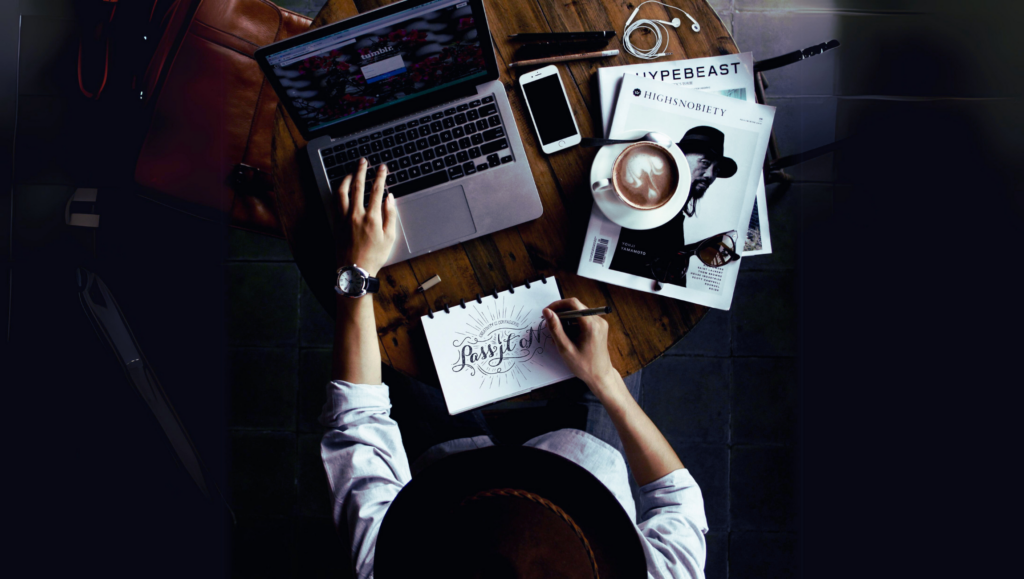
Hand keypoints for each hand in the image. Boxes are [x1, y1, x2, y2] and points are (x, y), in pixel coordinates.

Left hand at [335, 159, 396, 276]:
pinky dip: (339, 192)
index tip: (382, 168)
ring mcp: (344, 218)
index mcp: (372, 218)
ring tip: (351, 172)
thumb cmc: (374, 256)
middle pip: (358, 186)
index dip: (380, 176)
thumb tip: (390, 198)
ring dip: (347, 179)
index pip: (376, 190)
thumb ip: (391, 215)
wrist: (355, 270)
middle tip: (364, 161)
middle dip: (361, 170)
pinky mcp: (336, 223)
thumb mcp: (390, 237)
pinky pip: (336, 202)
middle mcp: (356, 215)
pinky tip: (342, 189)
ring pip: (343, 192)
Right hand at [543, 298, 619, 394]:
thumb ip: (555, 328)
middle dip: (561, 313)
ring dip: (566, 320)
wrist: (600, 376)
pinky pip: (583, 319)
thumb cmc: (584, 366)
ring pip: (578, 313)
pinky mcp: (599, 327)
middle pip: (576, 307)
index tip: (547, 312)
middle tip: (549, 324)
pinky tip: (567, 337)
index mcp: (591, 325)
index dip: (557, 305)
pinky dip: (573, 324)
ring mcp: (600, 323)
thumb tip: (547, 312)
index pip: (573, 304)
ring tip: (558, 334)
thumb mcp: (565, 348)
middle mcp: (598, 321)